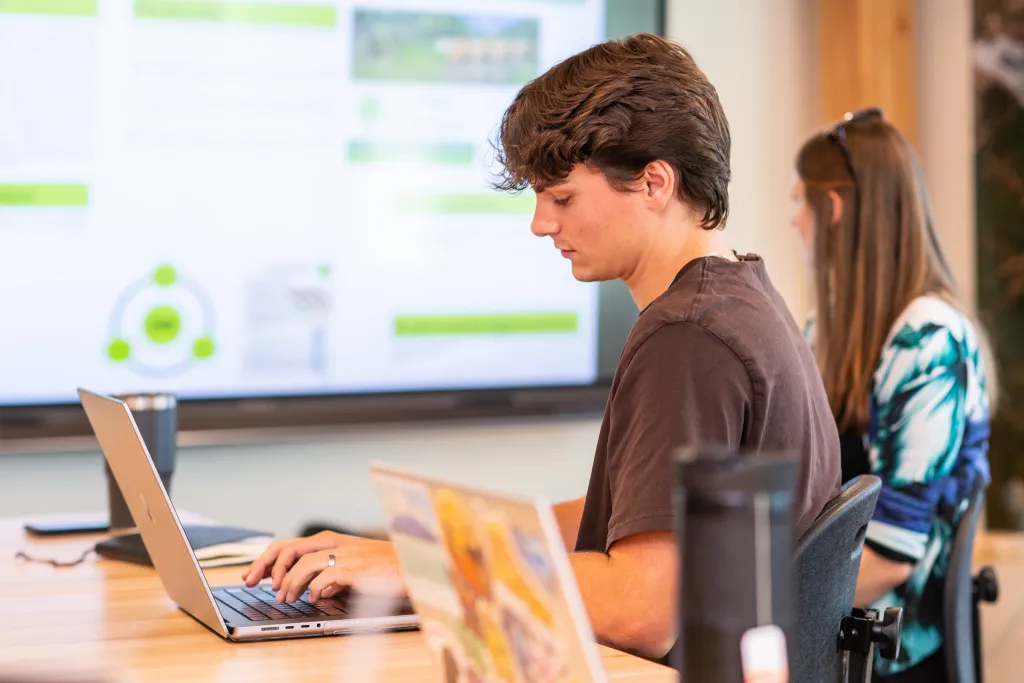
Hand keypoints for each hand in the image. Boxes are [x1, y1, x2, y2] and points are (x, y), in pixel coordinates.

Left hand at [241, 531, 405, 602]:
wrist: (416, 568)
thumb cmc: (386, 569)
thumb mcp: (353, 568)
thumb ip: (330, 573)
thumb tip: (311, 588)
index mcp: (331, 540)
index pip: (289, 544)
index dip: (266, 560)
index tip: (253, 575)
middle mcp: (335, 543)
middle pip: (288, 548)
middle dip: (266, 566)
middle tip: (252, 583)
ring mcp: (345, 555)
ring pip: (302, 563)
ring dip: (288, 583)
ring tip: (284, 598)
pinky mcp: (356, 569)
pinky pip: (325, 577)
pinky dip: (313, 589)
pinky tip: (313, 599)